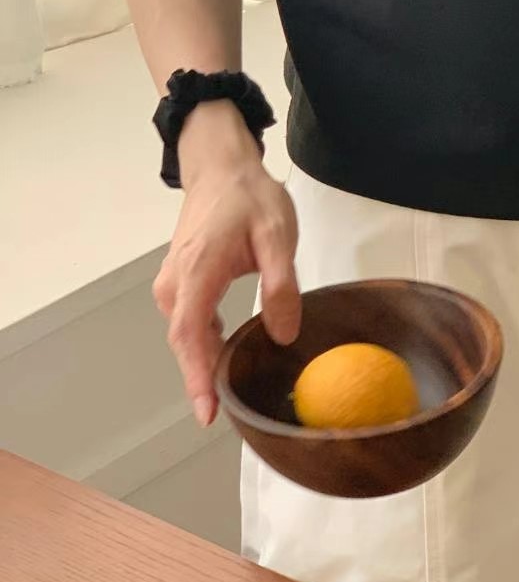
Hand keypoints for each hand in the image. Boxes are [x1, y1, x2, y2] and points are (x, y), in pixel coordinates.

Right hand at [152, 100, 300, 425]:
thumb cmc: (249, 198)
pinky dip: (201, 339)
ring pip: (184, 331)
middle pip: (184, 340)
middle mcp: (176, 281)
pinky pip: (186, 318)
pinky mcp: (179, 278)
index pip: (191, 335)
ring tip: (227, 389)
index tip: (207, 413)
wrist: (221, 167)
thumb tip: (284, 335)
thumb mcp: (277, 235)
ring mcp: (173, 280)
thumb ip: (281, 285)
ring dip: (200, 359)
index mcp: (198, 272)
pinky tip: (224, 350)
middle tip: (222, 414)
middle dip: (199, 378)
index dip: (198, 377)